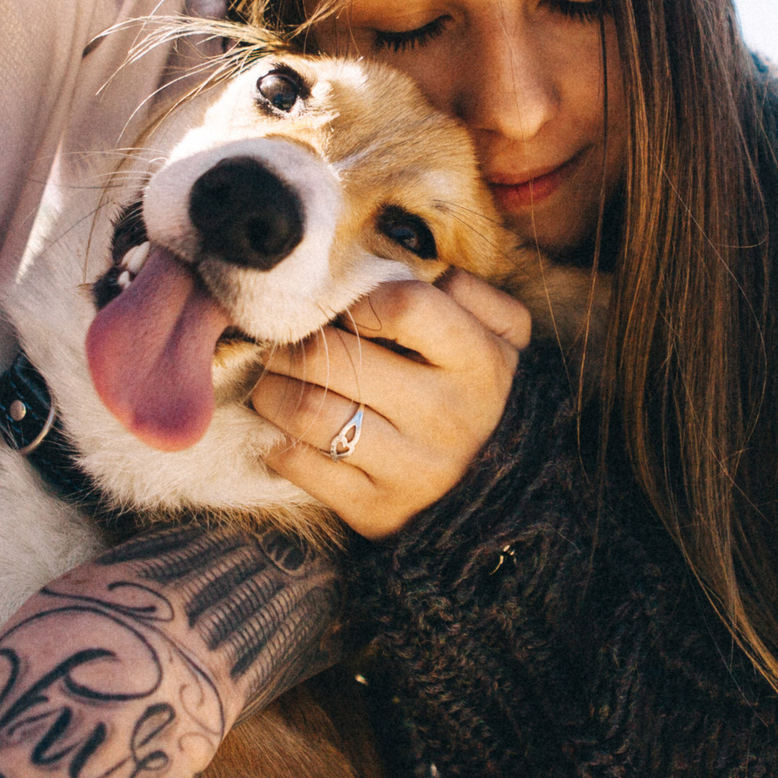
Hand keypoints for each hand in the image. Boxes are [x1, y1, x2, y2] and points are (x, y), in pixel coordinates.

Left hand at [252, 270, 531, 538]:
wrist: (501, 490)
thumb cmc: (480, 389)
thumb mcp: (504, 334)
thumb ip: (468, 291)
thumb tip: (415, 269)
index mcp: (478, 362)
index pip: (404, 307)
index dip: (358, 298)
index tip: (341, 306)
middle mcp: (447, 416)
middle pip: (337, 359)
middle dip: (292, 341)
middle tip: (279, 337)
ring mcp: (411, 468)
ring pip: (308, 411)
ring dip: (273, 388)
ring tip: (275, 378)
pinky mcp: (376, 508)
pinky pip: (300, 464)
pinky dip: (278, 439)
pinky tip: (286, 427)